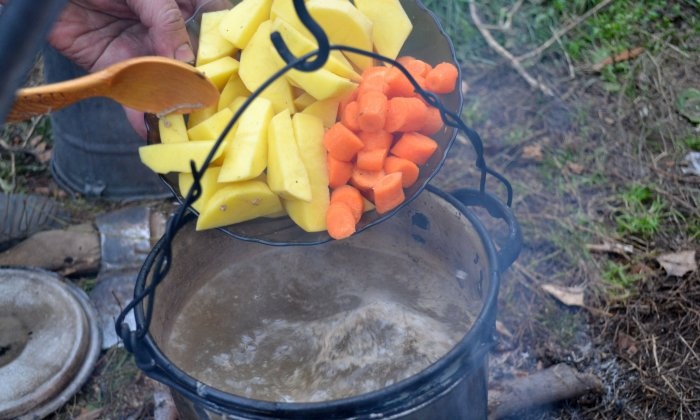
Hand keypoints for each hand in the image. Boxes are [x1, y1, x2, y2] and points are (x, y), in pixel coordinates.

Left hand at [48, 0, 229, 135]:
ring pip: (163, 81)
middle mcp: (163, 30)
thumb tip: (187, 59)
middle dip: (198, 85)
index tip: (230, 73)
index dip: (222, 50)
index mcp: (178, 5)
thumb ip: (165, 19)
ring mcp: (140, 48)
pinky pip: (130, 91)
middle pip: (190, 62)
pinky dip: (137, 111)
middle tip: (206, 106)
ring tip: (181, 124)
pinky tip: (148, 125)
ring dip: (171, 103)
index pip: (211, 27)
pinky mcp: (113, 65)